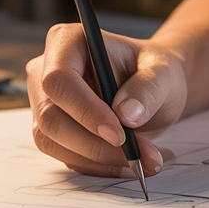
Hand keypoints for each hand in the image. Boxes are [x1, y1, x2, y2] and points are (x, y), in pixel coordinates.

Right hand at [27, 23, 186, 177]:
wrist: (154, 89)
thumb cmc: (154, 71)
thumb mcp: (163, 72)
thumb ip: (148, 88)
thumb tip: (127, 114)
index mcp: (67, 42)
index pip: (59, 80)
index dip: (85, 110)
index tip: (119, 135)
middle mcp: (46, 71)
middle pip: (51, 117)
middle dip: (95, 144)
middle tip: (140, 157)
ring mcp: (45, 102)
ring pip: (54, 141)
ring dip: (98, 159)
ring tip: (143, 161)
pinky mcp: (52, 130)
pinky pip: (65, 155)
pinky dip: (97, 165)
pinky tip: (127, 163)